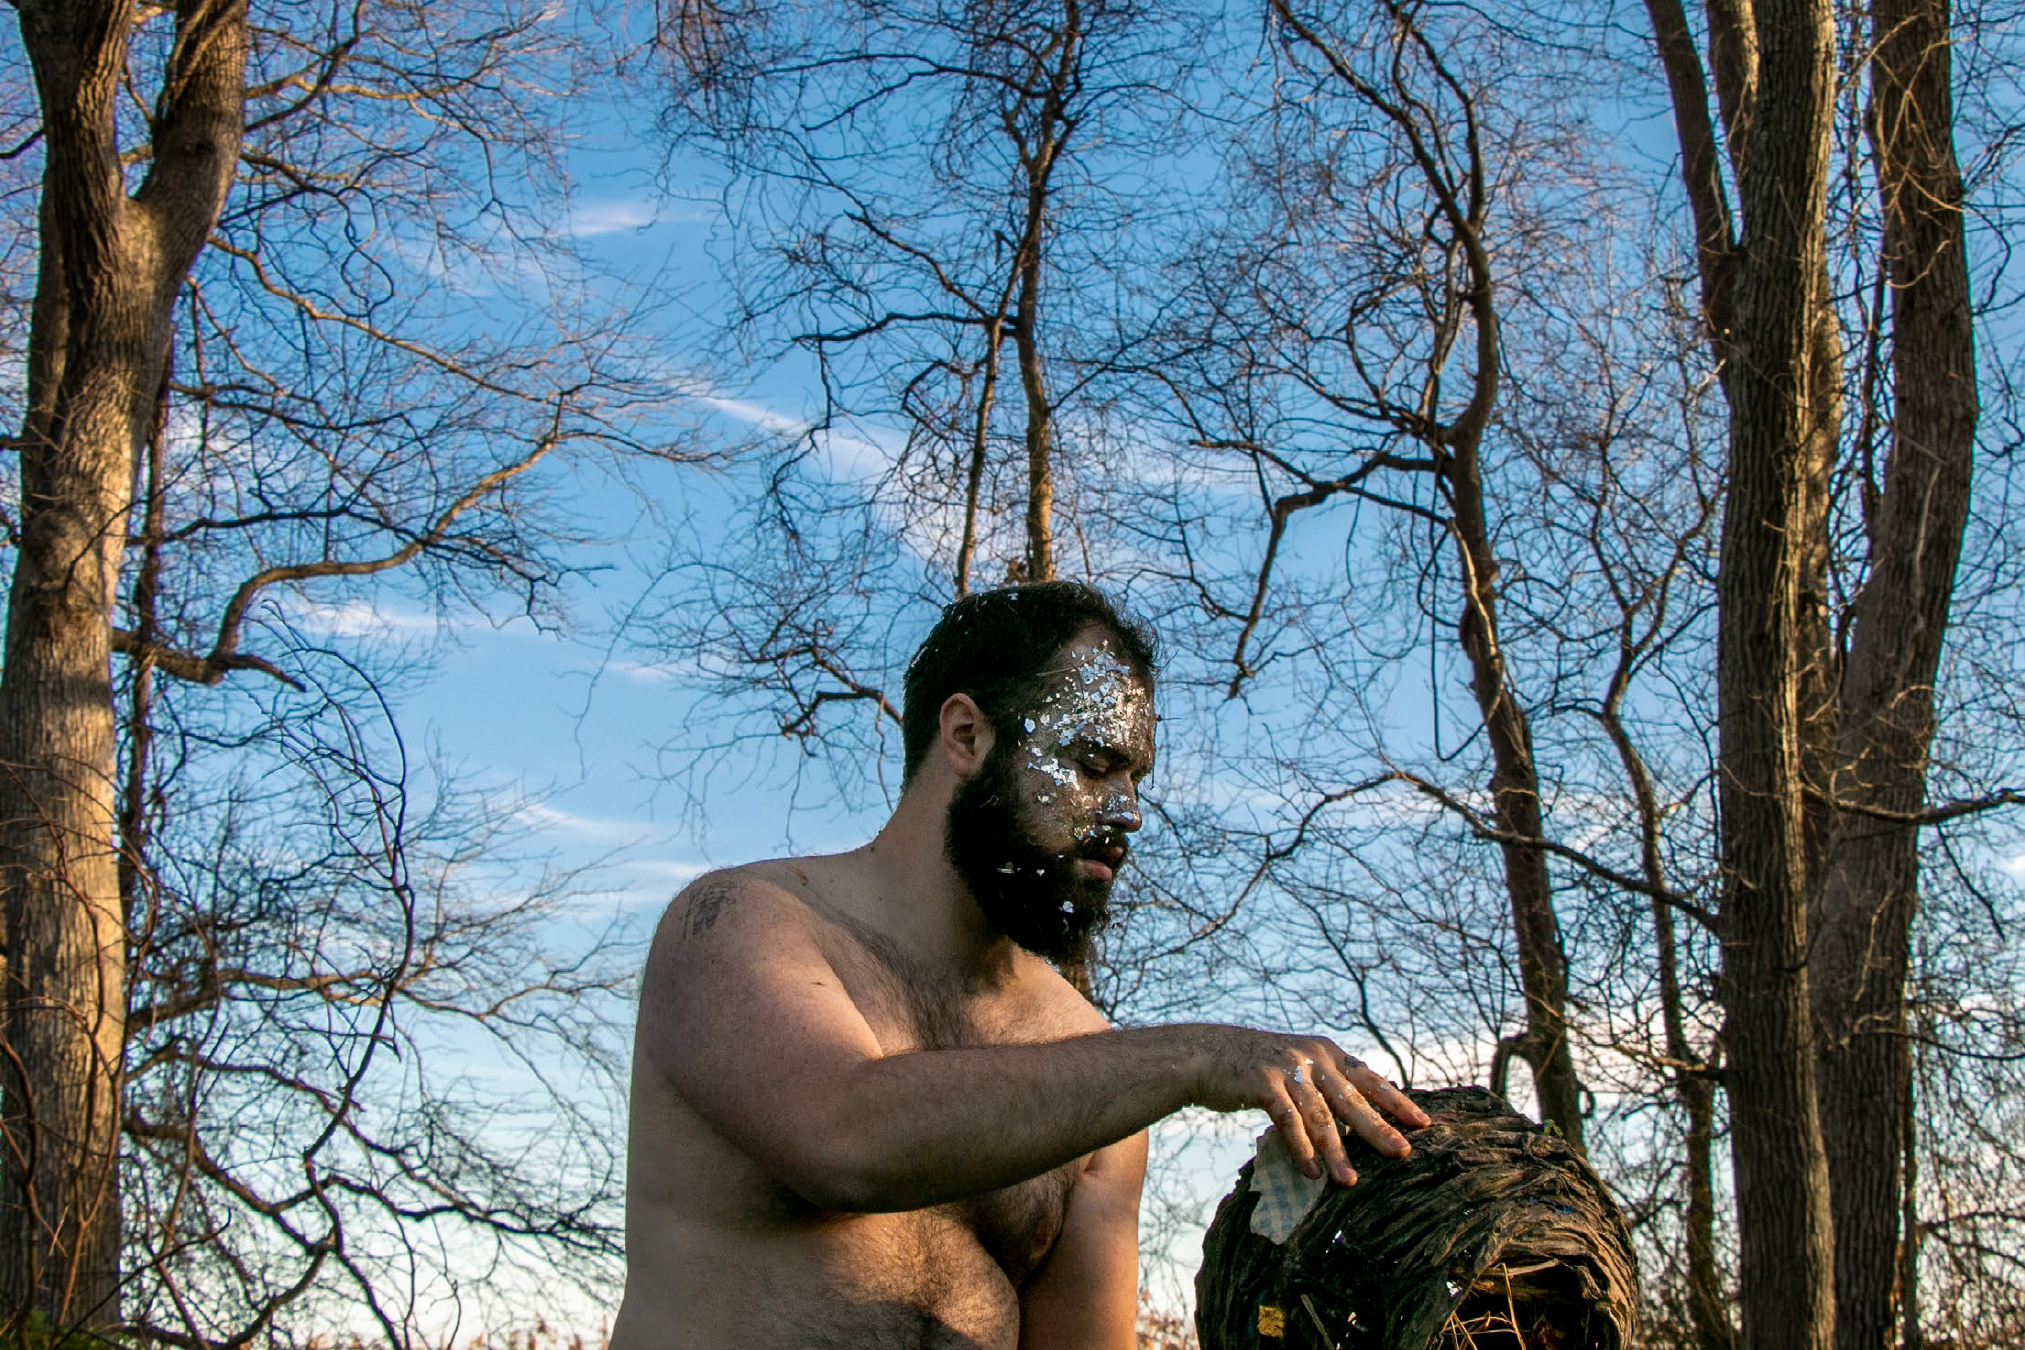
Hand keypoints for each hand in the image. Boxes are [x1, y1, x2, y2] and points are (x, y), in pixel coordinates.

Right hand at [1191, 1027, 1430, 1185]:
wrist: (1206, 1054)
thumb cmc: (1256, 1068)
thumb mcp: (1296, 1065)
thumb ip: (1325, 1084)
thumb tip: (1359, 1116)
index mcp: (1326, 1052)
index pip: (1369, 1079)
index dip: (1396, 1101)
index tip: (1423, 1124)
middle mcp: (1312, 1057)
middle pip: (1352, 1100)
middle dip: (1378, 1129)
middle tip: (1401, 1154)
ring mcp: (1287, 1068)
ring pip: (1320, 1116)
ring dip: (1336, 1152)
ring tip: (1349, 1182)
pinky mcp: (1263, 1083)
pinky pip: (1287, 1121)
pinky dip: (1300, 1149)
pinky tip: (1310, 1174)